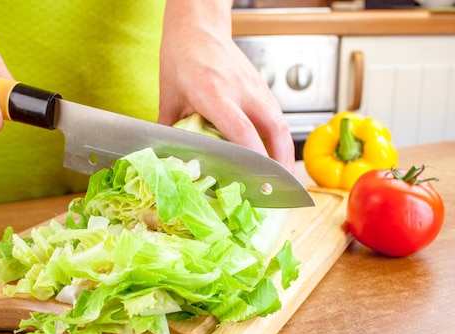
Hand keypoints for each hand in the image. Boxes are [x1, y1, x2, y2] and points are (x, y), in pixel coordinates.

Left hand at [158, 0, 294, 171]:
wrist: (198, 26)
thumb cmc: (182, 58)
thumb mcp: (169, 97)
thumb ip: (170, 131)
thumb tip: (169, 160)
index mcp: (214, 93)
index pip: (241, 129)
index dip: (251, 156)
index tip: (254, 179)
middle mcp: (241, 89)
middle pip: (274, 127)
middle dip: (280, 160)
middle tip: (278, 186)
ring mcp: (255, 87)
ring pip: (281, 122)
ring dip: (285, 151)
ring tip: (281, 177)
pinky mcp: (262, 87)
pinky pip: (277, 116)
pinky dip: (280, 138)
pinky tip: (275, 154)